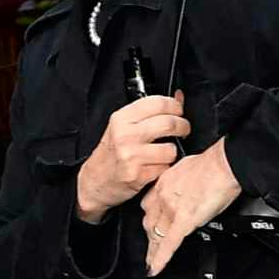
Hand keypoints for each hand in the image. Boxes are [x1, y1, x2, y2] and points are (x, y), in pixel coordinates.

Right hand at [75, 93, 188, 221]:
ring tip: (164, 152)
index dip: (175, 106)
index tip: (179, 111)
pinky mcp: (138, 175)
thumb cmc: (110, 154)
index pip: (158, 103)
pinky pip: (165, 168)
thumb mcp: (123, 126)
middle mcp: (125, 135)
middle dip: (183, 127)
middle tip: (183, 130)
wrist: (94, 182)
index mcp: (121, 119)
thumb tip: (178, 97)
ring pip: (171, 149)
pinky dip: (165, 168)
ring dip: (172, 152)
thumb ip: (149, 112)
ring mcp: (131, 156)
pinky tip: (155, 166)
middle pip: (169, 123)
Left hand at [142, 139, 242, 275]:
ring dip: (152, 251)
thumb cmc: (212, 164)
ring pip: (156, 235)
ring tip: (151, 264)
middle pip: (149, 223)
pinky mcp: (184, 221)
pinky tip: (155, 268)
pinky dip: (160, 258)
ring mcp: (172, 210)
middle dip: (149, 238)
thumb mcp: (187, 169)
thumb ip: (181, 184)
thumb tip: (185, 190)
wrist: (223, 164)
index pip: (148, 206)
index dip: (149, 220)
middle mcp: (164, 197)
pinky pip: (168, 244)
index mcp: (164, 183)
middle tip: (149, 250)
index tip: (149, 226)